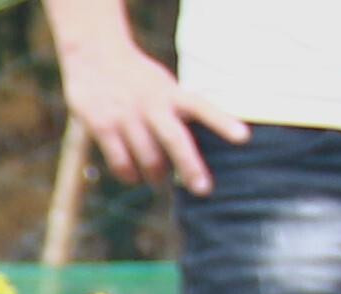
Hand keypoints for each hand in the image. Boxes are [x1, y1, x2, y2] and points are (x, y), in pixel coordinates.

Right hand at [64, 37, 240, 191]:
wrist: (96, 56)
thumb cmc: (137, 78)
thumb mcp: (163, 86)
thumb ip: (177, 112)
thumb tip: (187, 153)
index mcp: (171, 93)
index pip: (202, 108)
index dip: (223, 123)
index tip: (243, 139)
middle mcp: (152, 105)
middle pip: (175, 140)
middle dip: (190, 167)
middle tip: (203, 190)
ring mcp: (126, 117)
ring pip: (148, 159)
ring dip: (156, 175)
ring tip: (158, 179)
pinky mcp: (103, 127)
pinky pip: (121, 163)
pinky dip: (130, 175)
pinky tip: (133, 176)